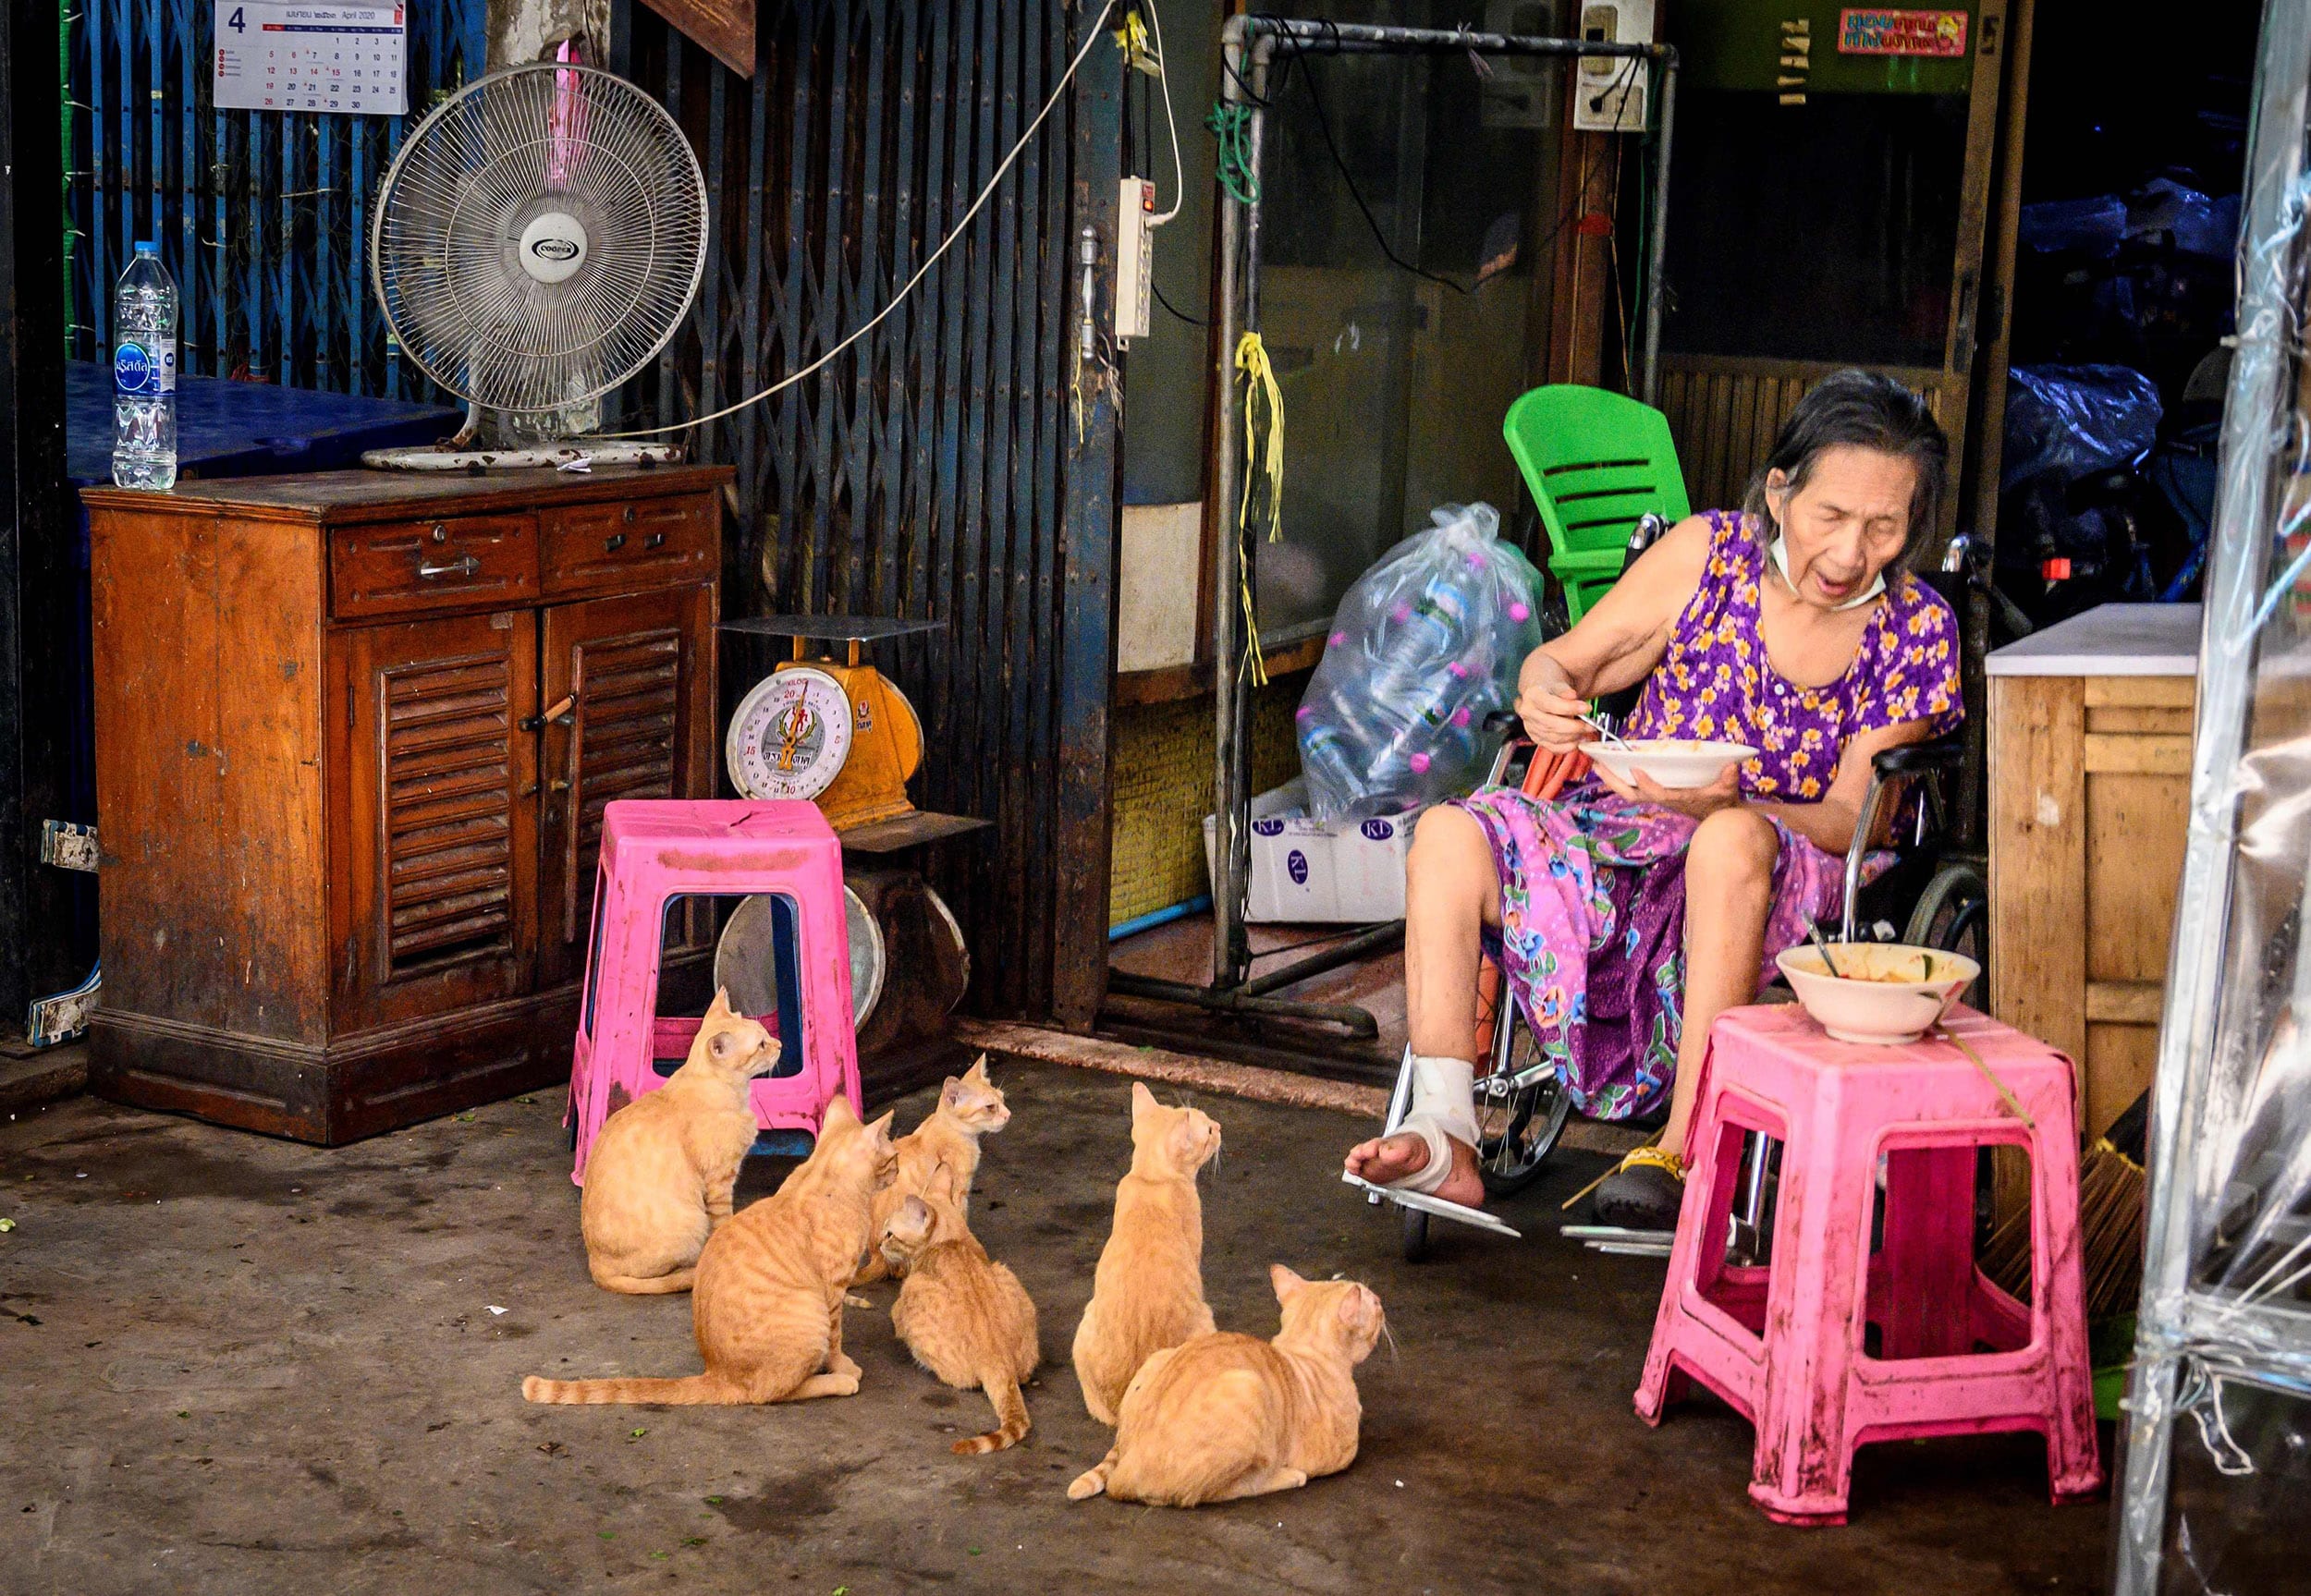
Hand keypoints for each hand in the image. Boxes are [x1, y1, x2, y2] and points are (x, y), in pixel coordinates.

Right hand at [1515, 661, 1590, 753]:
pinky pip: (1552, 747)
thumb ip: (1564, 689)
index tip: (1586, 707)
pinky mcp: (1536, 737)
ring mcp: (1531, 726)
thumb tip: (1572, 696)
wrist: (1540, 688)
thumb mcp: (1558, 681)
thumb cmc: (1550, 684)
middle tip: (1591, 724)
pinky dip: (1567, 746)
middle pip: (1553, 725)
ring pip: (1554, 738)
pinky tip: (1578, 740)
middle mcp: (1528, 712)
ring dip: (1573, 737)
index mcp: (1532, 695)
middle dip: (1575, 726)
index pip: (1551, 705)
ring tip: (1587, 731)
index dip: (1570, 708)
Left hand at [1593, 760, 1740, 820]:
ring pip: (1628, 792)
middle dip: (1614, 781)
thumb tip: (1731, 767)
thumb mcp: (1728, 790)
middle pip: (1632, 794)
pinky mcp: (1655, 794)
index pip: (1659, 793)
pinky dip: (1619, 778)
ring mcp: (1657, 797)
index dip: (1646, 783)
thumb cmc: (1720, 801)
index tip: (1635, 769)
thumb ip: (1729, 779)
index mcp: (1678, 798)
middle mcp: (1663, 799)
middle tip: (1597, 764)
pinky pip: (1632, 788)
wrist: (1716, 815)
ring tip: (1596, 764)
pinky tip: (1609, 768)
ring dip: (1611, 779)